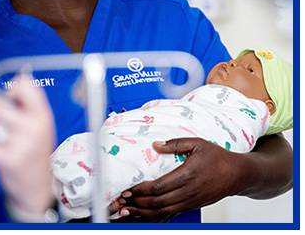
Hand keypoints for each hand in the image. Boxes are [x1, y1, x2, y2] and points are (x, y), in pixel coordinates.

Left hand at [0, 74, 54, 214]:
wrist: (38, 186)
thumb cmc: (37, 151)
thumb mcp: (42, 124)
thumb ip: (30, 103)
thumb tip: (17, 79)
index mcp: (44, 116)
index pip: (24, 85)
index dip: (13, 88)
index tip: (11, 97)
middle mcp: (34, 127)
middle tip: (3, 120)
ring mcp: (21, 144)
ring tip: (2, 135)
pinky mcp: (6, 159)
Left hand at [109, 137, 245, 221]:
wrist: (237, 174)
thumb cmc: (218, 157)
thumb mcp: (197, 143)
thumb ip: (175, 144)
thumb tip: (156, 145)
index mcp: (187, 174)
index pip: (159, 186)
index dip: (141, 189)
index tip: (128, 189)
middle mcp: (188, 191)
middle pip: (158, 202)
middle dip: (138, 203)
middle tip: (122, 202)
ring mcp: (190, 201)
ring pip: (163, 211)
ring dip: (144, 212)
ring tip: (129, 211)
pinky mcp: (192, 206)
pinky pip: (171, 214)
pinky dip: (156, 216)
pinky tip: (147, 215)